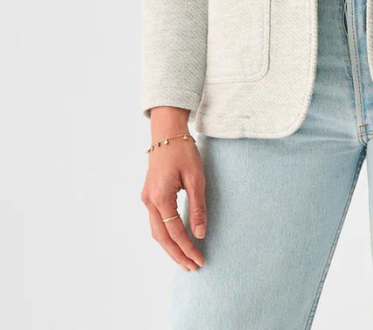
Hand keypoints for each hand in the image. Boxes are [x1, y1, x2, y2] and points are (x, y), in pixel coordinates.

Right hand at [141, 107, 206, 271]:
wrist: (166, 132)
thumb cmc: (183, 151)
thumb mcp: (196, 178)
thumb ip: (197, 207)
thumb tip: (200, 234)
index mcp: (161, 197)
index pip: (174, 232)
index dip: (187, 248)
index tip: (200, 260)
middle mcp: (149, 201)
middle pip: (161, 238)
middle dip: (177, 255)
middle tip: (193, 267)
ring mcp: (146, 198)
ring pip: (156, 231)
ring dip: (170, 247)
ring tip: (185, 260)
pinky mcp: (149, 194)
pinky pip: (155, 222)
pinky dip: (165, 235)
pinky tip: (175, 241)